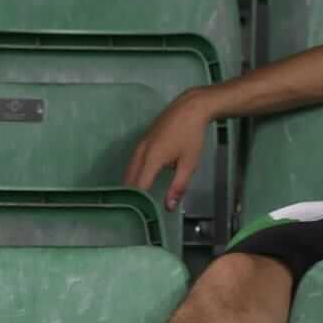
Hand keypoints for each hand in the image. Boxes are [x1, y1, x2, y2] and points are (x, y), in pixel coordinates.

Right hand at [124, 88, 212, 212]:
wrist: (191, 107)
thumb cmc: (192, 136)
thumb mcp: (189, 163)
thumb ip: (178, 186)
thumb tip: (168, 207)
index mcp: (151, 158)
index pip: (139, 186)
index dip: (139, 201)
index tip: (141, 215)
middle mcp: (141, 151)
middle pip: (130, 177)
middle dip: (132, 194)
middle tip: (136, 211)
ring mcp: (141, 143)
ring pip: (131, 168)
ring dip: (132, 182)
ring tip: (137, 199)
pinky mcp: (144, 138)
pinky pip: (134, 159)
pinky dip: (135, 172)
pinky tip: (142, 179)